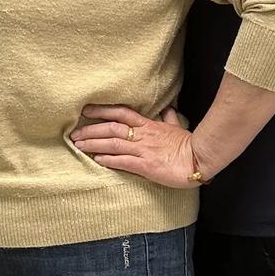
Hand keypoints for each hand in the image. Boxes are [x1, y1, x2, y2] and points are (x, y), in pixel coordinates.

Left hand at [71, 104, 197, 187]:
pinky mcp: (146, 166)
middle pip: (111, 128)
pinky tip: (96, 160)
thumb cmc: (189, 145)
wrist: (199, 159)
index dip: (102, 110)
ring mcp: (143, 150)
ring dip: (93, 144)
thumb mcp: (177, 127)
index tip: (86, 110)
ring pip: (113, 143)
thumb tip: (168, 109)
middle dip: (91, 129)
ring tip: (78, 145)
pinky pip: (123, 161)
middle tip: (74, 133)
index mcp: (149, 125)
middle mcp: (143, 135)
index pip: (121, 113)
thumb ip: (169, 118)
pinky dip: (108, 160)